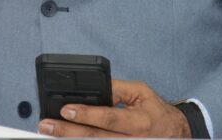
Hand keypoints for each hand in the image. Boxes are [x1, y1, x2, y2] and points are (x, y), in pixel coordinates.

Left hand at [38, 79, 191, 137]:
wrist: (174, 133)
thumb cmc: (156, 112)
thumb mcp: (141, 92)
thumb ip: (118, 88)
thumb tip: (95, 86)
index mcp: (139, 121)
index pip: (109, 118)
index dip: (86, 114)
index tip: (66, 109)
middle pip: (95, 137)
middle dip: (68, 131)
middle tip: (47, 125)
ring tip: (51, 133)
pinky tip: (67, 139)